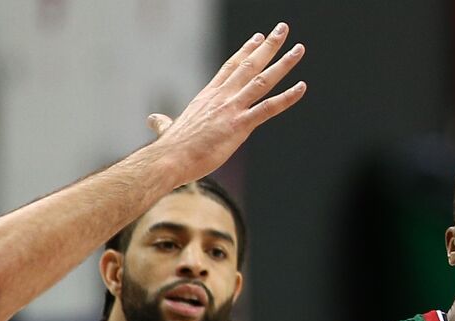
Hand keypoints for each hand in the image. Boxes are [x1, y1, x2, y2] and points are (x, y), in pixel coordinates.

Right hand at [146, 23, 306, 182]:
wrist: (170, 158)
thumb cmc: (171, 148)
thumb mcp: (169, 129)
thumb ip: (164, 122)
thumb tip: (153, 120)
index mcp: (209, 96)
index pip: (231, 67)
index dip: (246, 51)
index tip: (258, 38)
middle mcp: (223, 96)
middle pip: (250, 65)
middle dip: (268, 46)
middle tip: (283, 29)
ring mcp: (232, 109)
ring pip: (263, 80)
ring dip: (283, 64)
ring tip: (299, 49)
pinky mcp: (240, 126)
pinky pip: (269, 109)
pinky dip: (287, 98)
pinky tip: (302, 87)